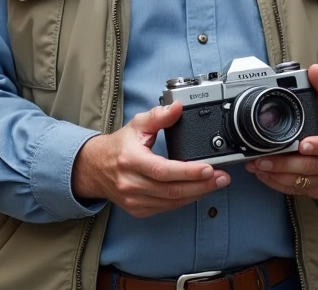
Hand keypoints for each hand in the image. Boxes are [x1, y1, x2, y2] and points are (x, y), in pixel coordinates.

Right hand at [72, 102, 230, 217]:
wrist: (95, 169)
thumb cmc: (119, 146)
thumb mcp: (137, 125)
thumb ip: (158, 116)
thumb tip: (177, 107)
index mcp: (130, 160)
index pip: (163, 170)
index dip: (188, 172)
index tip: (209, 168)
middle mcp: (131, 183)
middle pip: (172, 190)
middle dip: (201, 185)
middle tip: (222, 178)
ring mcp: (134, 199)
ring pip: (172, 202)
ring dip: (197, 194)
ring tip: (216, 183)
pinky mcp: (138, 210)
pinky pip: (167, 207)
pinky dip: (185, 200)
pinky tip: (198, 191)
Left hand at [246, 64, 317, 198]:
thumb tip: (314, 70)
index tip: (303, 145)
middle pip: (310, 167)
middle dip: (284, 163)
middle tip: (262, 158)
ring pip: (300, 181)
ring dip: (276, 174)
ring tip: (256, 165)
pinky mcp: (317, 191)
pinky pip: (295, 190)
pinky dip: (277, 183)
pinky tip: (263, 174)